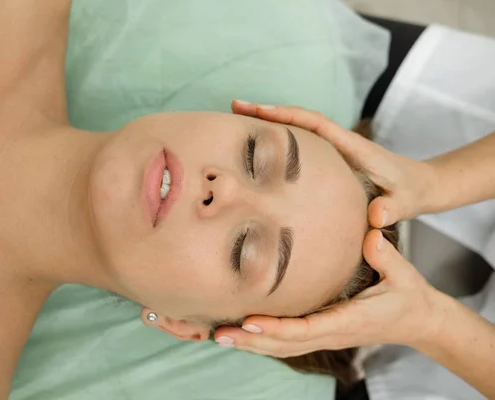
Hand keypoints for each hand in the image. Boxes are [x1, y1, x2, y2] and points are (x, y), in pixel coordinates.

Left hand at [213, 230, 448, 357]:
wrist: (419, 320)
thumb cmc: (408, 296)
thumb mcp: (403, 275)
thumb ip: (386, 257)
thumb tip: (372, 237)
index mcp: (349, 321)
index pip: (307, 329)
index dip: (276, 328)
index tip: (249, 323)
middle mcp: (334, 333)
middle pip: (286, 345)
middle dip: (251, 342)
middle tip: (218, 334)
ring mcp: (327, 336)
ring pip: (284, 347)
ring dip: (252, 344)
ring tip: (219, 336)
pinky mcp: (324, 332)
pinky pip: (289, 341)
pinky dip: (264, 340)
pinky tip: (243, 333)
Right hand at [231, 101, 438, 226]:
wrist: (419, 187)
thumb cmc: (411, 193)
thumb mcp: (407, 202)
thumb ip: (394, 208)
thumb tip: (377, 216)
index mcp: (353, 147)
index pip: (315, 123)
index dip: (285, 115)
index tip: (257, 110)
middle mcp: (339, 143)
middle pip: (298, 120)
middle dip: (267, 112)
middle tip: (234, 108)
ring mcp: (332, 151)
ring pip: (296, 132)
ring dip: (268, 125)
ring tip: (237, 123)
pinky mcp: (328, 161)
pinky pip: (299, 147)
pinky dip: (277, 143)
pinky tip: (258, 150)